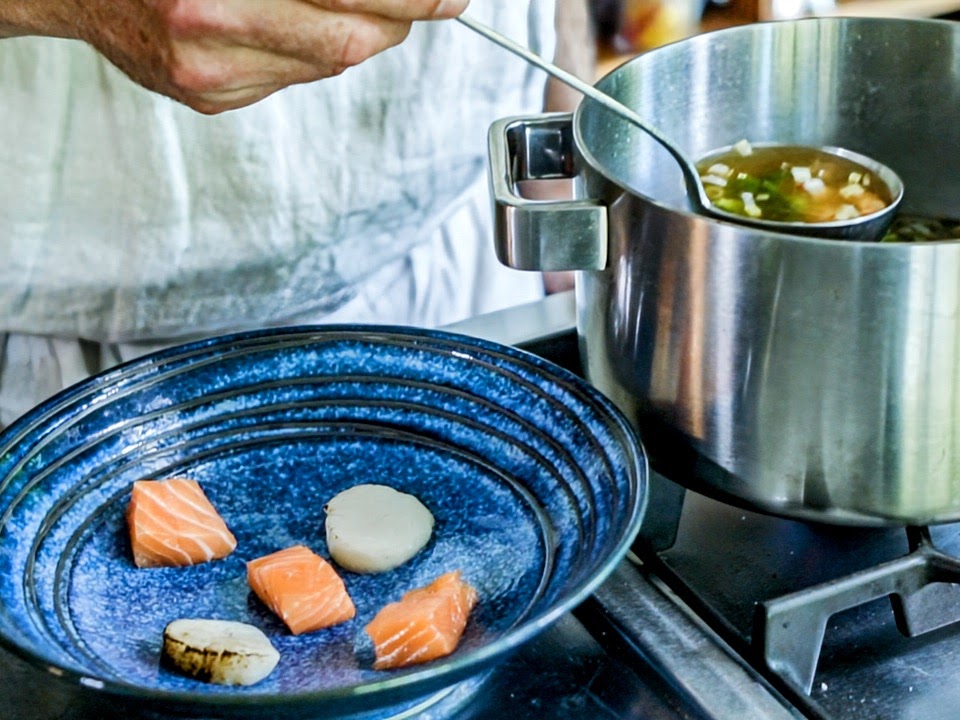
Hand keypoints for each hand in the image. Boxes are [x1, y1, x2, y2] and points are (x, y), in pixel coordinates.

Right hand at [0, 0, 469, 113]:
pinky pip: (292, 82)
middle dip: (403, 18)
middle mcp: (210, 21)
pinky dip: (315, 55)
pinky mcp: (208, 99)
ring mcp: (208, 71)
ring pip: (328, 66)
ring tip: (360, 7)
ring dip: (362, 35)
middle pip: (349, 39)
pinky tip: (296, 26)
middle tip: (431, 0)